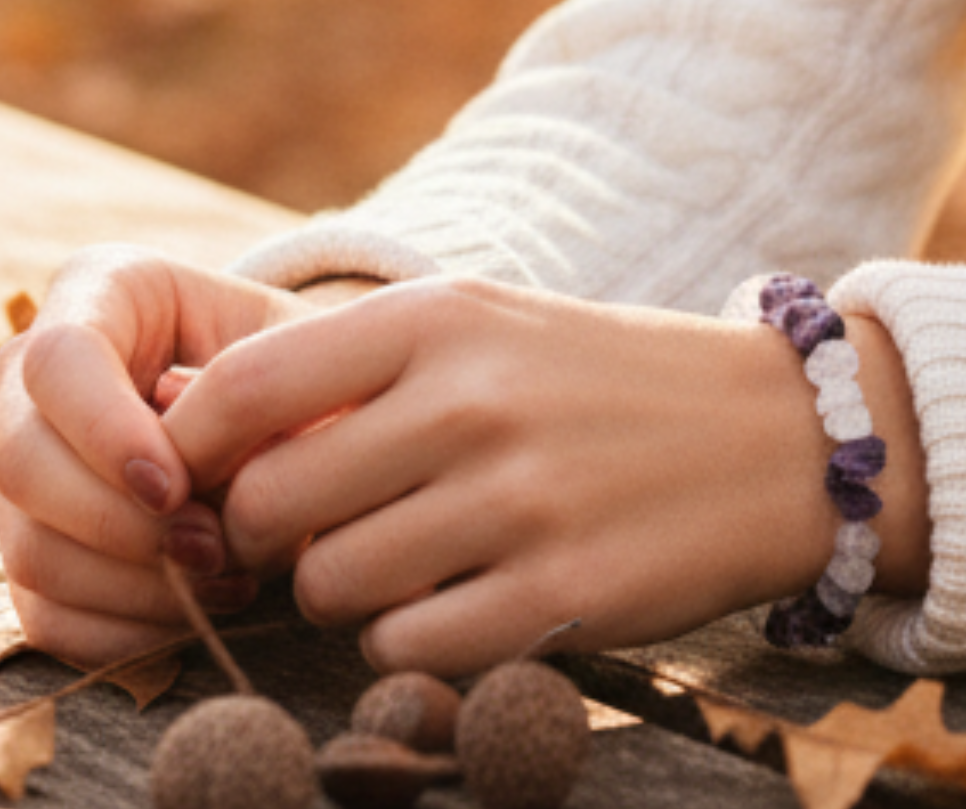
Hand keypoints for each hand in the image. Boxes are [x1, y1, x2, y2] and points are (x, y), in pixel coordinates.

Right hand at [0, 248, 321, 666]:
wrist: (292, 399)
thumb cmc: (299, 355)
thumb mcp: (298, 345)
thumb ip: (263, 390)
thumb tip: (209, 482)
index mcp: (98, 290)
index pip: (58, 360)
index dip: (104, 432)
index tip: (176, 485)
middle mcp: (36, 378)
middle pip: (23, 464)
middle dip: (120, 524)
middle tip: (213, 549)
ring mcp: (25, 469)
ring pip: (30, 550)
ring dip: (129, 585)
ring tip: (224, 580)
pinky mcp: (36, 547)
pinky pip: (46, 614)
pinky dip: (122, 628)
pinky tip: (196, 611)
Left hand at [161, 279, 928, 674]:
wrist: (773, 436)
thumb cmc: (599, 382)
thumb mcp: (488, 327)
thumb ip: (358, 367)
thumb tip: (191, 421)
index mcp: (445, 317)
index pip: (245, 386)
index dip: (192, 447)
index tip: (202, 477)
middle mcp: (472, 400)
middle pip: (267, 504)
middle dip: (269, 537)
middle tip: (323, 529)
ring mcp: (516, 500)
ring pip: (329, 585)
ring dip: (349, 591)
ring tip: (416, 558)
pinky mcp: (556, 595)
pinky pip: (406, 647)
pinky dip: (414, 641)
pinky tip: (469, 600)